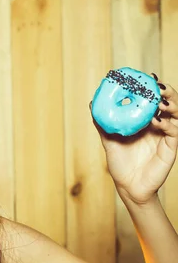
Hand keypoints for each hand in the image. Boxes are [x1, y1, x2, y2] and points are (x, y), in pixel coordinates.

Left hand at [92, 74, 177, 204]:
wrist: (128, 186)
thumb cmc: (121, 163)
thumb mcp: (109, 139)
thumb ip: (103, 122)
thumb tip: (92, 103)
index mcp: (147, 121)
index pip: (154, 100)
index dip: (152, 88)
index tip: (145, 76)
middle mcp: (159, 126)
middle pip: (170, 103)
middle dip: (166, 91)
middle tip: (156, 85)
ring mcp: (167, 136)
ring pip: (177, 115)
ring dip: (170, 104)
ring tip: (160, 99)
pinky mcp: (171, 148)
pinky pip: (174, 132)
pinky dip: (166, 125)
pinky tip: (156, 121)